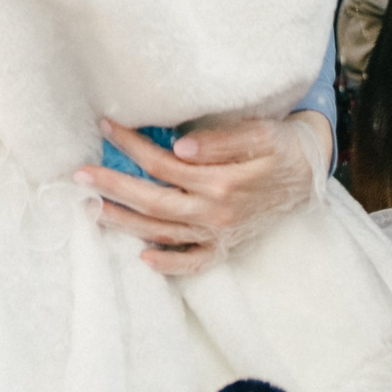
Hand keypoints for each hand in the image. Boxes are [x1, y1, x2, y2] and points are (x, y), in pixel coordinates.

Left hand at [76, 114, 329, 276]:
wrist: (311, 173)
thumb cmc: (281, 147)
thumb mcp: (259, 134)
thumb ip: (219, 142)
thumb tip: (178, 146)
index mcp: (221, 183)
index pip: (163, 165)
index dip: (132, 146)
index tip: (106, 127)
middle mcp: (216, 213)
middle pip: (153, 202)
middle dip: (113, 187)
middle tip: (80, 175)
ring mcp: (219, 234)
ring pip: (163, 232)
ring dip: (125, 222)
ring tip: (93, 209)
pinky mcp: (225, 246)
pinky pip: (193, 263)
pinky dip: (168, 264)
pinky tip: (143, 258)